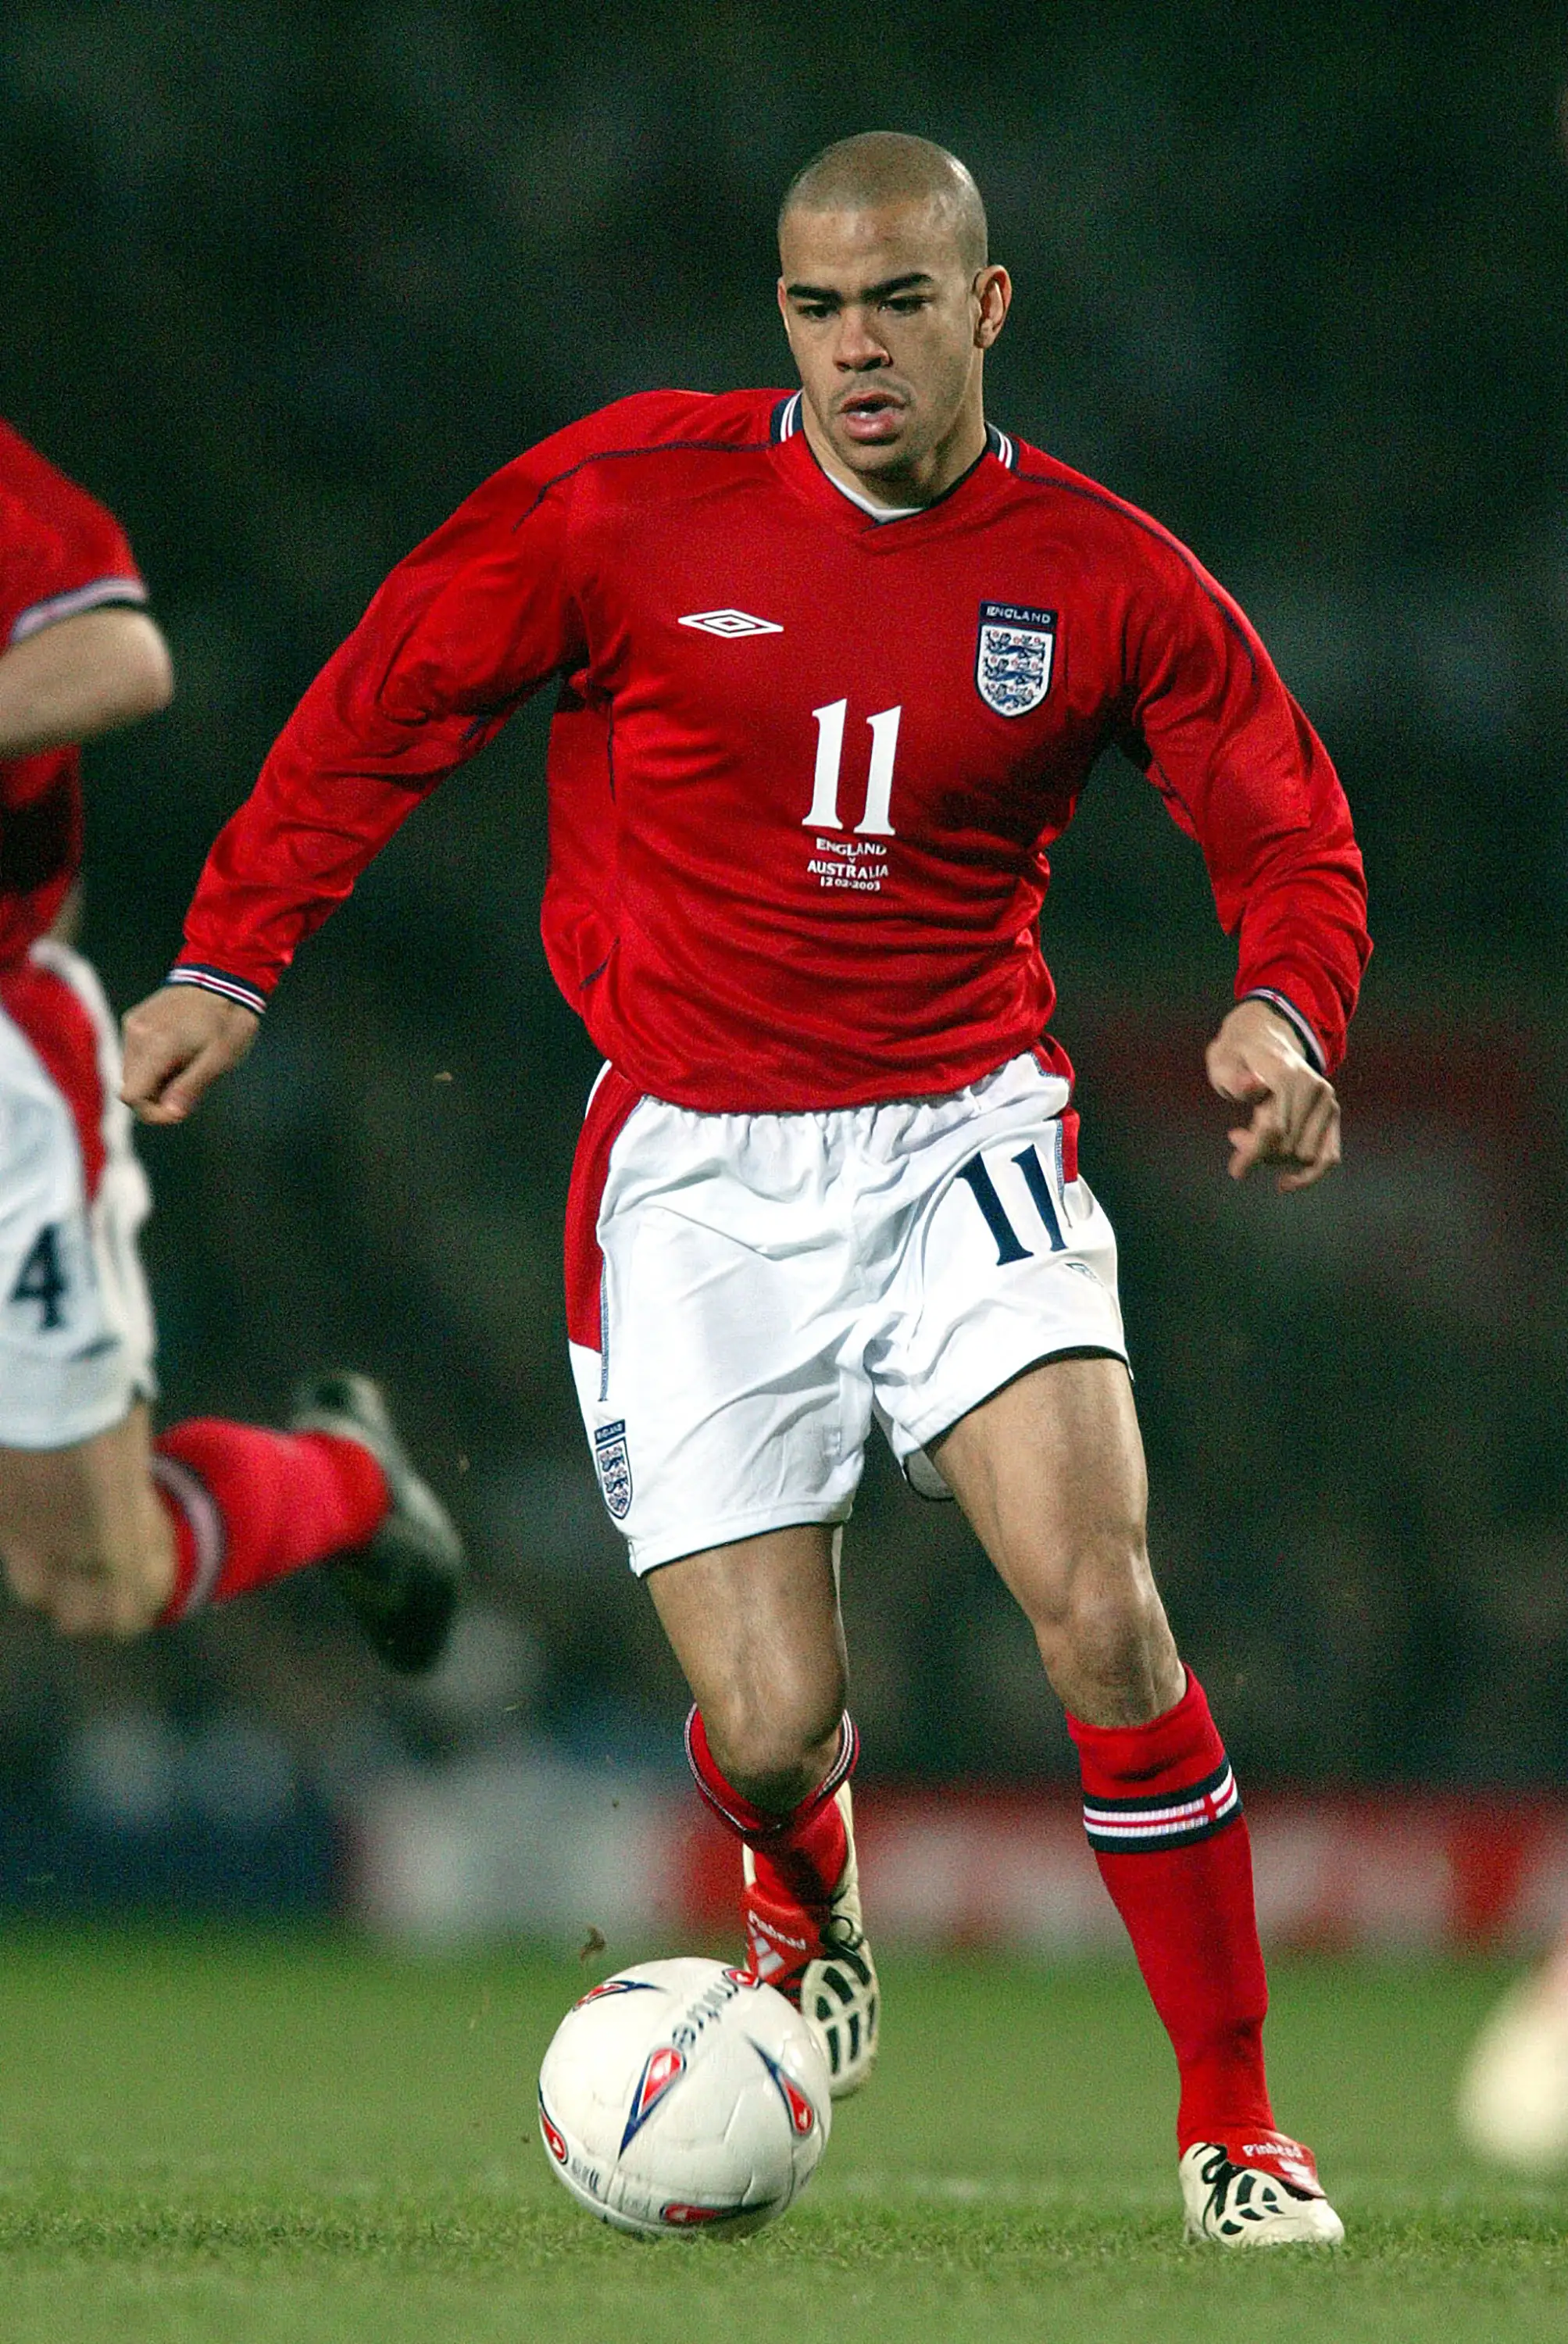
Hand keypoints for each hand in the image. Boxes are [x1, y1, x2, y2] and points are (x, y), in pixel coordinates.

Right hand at [120, 984, 259, 1123]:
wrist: (224, 974)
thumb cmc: (229, 1018)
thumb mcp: (221, 1058)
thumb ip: (192, 1087)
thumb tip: (171, 1113)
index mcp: (156, 1046)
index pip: (132, 1096)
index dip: (152, 1112)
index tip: (179, 1111)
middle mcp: (136, 1035)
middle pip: (131, 1086)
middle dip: (158, 1097)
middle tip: (192, 1087)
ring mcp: (133, 1025)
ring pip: (133, 1072)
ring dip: (156, 1080)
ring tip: (189, 1066)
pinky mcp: (135, 1018)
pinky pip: (136, 1054)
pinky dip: (154, 1062)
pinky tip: (180, 1052)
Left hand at [1205, 999, 1340, 1192]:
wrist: (1266, 1038)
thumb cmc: (1236, 1054)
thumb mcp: (1222, 1060)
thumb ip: (1233, 1077)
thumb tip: (1252, 1086)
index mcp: (1286, 1076)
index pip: (1273, 1128)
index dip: (1252, 1153)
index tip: (1235, 1172)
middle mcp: (1314, 1087)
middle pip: (1286, 1146)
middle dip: (1258, 1151)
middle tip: (1237, 1136)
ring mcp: (1327, 1100)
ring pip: (1303, 1155)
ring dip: (1275, 1157)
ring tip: (1251, 1135)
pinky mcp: (1332, 1112)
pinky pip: (1329, 1155)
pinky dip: (1310, 1174)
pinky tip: (1286, 1182)